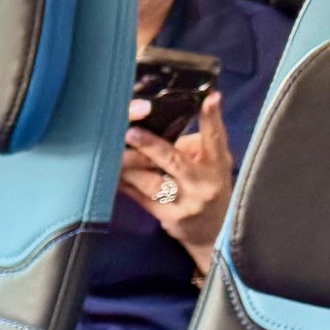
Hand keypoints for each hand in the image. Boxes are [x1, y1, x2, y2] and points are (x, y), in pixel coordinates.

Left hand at [122, 91, 234, 273]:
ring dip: (129, 166)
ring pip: (151, 181)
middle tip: (130, 132)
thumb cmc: (209, 187)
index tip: (210, 97)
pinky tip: (112, 172)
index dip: (212, 117)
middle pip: (174, 161)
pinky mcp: (168, 217)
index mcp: (217, 164)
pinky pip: (140, 197)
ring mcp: (185, 203)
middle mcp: (203, 183)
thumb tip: (161, 126)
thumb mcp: (213, 165)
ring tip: (113, 150)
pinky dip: (125, 183)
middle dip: (151, 146)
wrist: (213, 232)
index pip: (216, 137)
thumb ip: (195, 146)